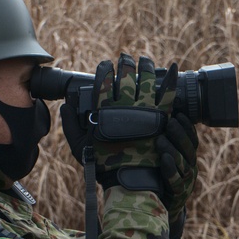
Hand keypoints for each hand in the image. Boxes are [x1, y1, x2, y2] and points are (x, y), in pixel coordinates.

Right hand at [60, 53, 176, 191]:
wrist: (131, 180)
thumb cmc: (104, 165)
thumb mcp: (79, 146)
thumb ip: (70, 124)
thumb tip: (66, 105)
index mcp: (104, 111)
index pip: (103, 81)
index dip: (104, 69)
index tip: (106, 64)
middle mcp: (124, 106)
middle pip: (125, 75)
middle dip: (125, 63)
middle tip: (126, 57)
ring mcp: (145, 111)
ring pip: (146, 79)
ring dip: (145, 66)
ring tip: (144, 60)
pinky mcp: (162, 118)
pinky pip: (168, 93)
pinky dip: (170, 79)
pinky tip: (172, 68)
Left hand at [157, 112, 198, 226]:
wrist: (159, 209)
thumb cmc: (158, 179)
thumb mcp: (162, 159)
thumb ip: (161, 142)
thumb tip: (153, 119)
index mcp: (188, 158)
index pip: (192, 139)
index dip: (187, 126)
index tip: (179, 113)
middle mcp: (190, 168)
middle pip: (189, 149)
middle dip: (180, 134)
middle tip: (169, 122)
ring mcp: (186, 182)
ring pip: (183, 163)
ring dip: (172, 149)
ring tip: (160, 140)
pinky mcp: (178, 195)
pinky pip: (176, 181)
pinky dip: (171, 170)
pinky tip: (164, 159)